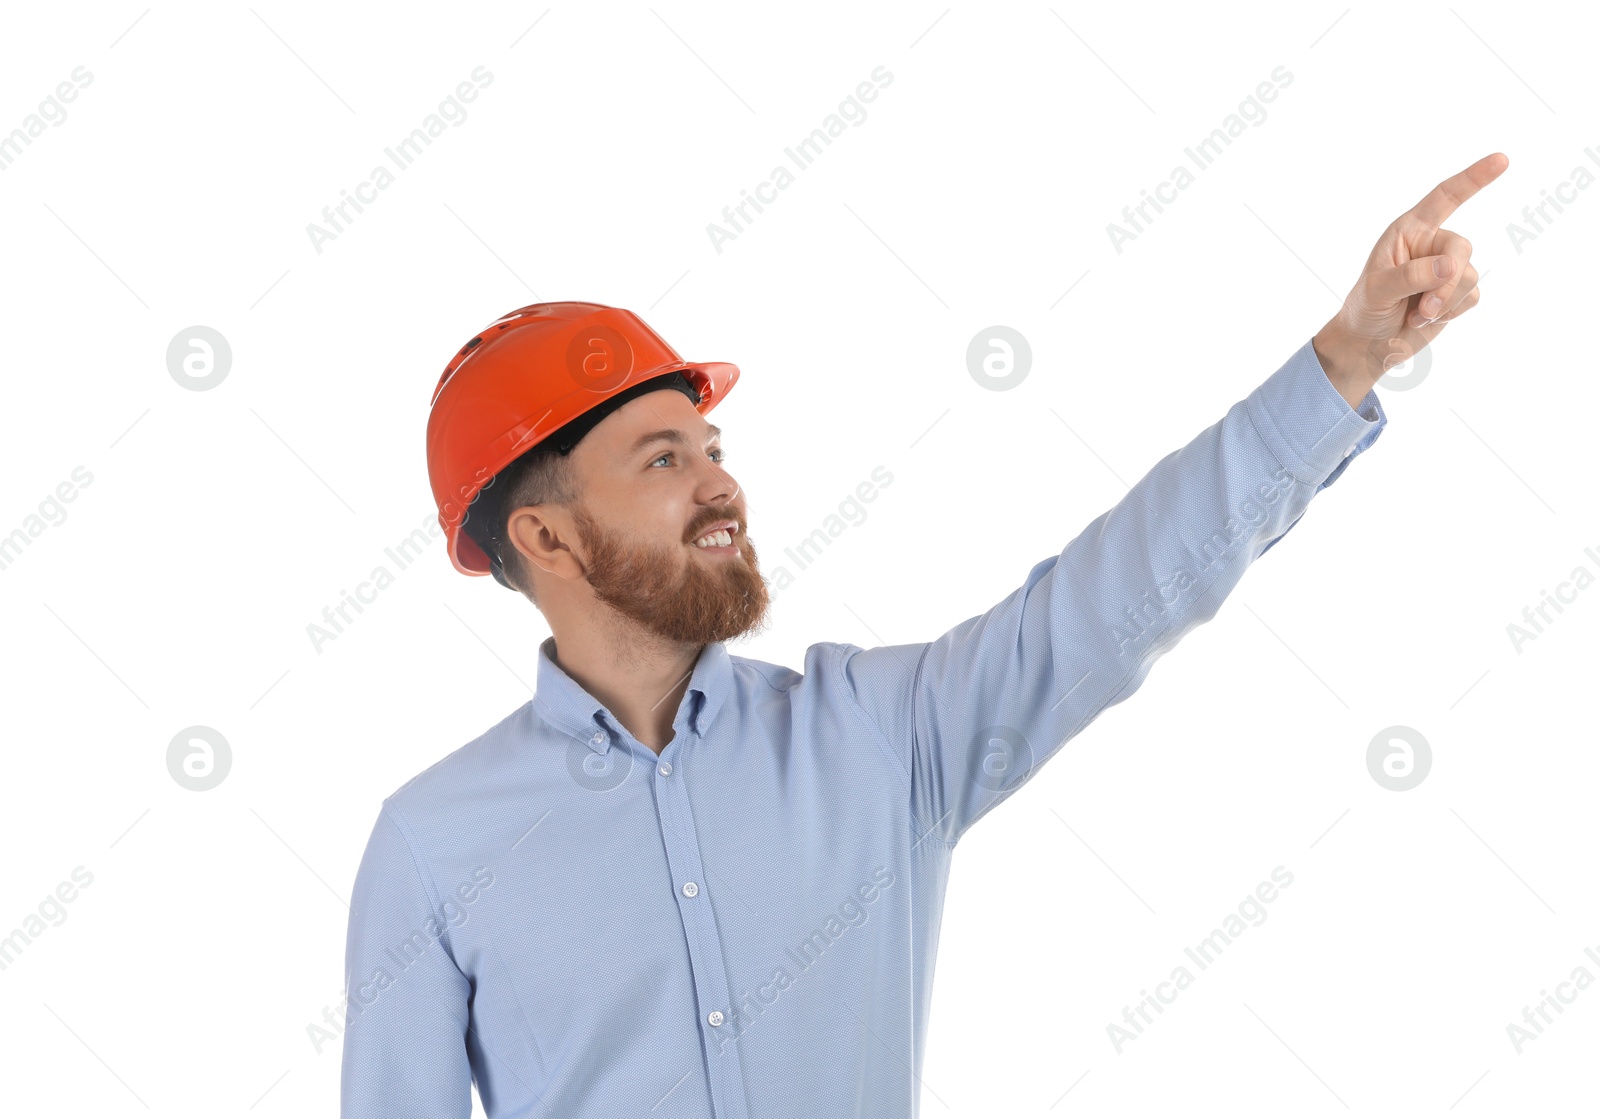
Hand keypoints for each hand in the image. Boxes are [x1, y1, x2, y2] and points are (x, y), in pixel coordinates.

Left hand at [1313, 152, 1508, 405]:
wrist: (1368, 345)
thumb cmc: (1365, 310)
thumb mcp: (1377, 291)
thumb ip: (1411, 275)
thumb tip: (1450, 266)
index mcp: (1408, 231)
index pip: (1445, 197)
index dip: (1473, 178)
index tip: (1502, 160)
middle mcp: (1431, 244)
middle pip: (1461, 248)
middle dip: (1446, 281)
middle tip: (1424, 308)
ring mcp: (1446, 269)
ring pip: (1468, 277)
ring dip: (1444, 302)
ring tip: (1416, 314)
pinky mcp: (1456, 293)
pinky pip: (1472, 297)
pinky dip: (1450, 313)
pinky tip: (1426, 319)